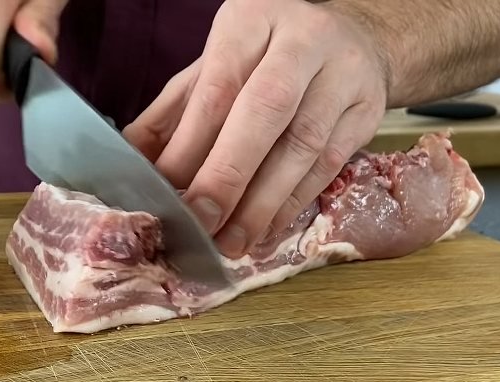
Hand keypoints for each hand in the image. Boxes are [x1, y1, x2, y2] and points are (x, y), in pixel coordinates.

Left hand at [122, 0, 388, 258]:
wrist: (357, 41)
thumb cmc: (268, 58)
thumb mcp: (216, 66)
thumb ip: (173, 112)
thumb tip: (132, 161)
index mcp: (253, 21)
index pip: (219, 86)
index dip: (191, 143)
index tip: (166, 188)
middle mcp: (304, 41)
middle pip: (266, 110)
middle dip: (229, 174)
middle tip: (201, 221)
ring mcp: (344, 76)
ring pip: (303, 146)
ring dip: (263, 203)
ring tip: (231, 242)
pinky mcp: (367, 114)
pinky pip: (327, 168)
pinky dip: (291, 206)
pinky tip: (264, 231)